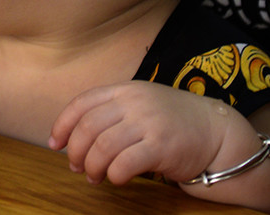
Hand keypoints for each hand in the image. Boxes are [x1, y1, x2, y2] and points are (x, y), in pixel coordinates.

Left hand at [50, 81, 243, 185]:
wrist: (214, 130)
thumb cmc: (171, 121)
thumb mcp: (139, 104)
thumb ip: (111, 113)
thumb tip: (74, 139)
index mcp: (124, 90)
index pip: (82, 103)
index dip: (63, 125)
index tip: (55, 144)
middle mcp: (134, 102)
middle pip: (88, 127)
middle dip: (76, 151)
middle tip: (77, 168)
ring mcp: (148, 123)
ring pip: (103, 147)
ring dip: (93, 167)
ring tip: (95, 177)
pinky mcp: (161, 146)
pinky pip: (124, 164)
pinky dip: (113, 175)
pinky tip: (116, 179)